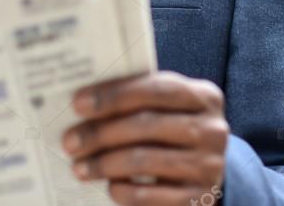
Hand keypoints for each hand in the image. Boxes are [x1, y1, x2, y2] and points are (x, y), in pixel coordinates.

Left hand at [63, 71, 228, 205]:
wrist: (208, 169)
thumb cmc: (173, 130)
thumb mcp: (167, 108)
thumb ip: (138, 100)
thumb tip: (85, 104)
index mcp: (204, 96)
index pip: (156, 88)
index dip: (114, 95)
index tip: (78, 104)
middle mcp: (212, 129)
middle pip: (147, 125)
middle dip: (101, 133)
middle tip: (70, 141)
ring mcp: (209, 166)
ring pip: (145, 160)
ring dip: (104, 164)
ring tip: (79, 166)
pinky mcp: (199, 198)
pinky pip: (150, 194)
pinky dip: (123, 190)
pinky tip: (108, 186)